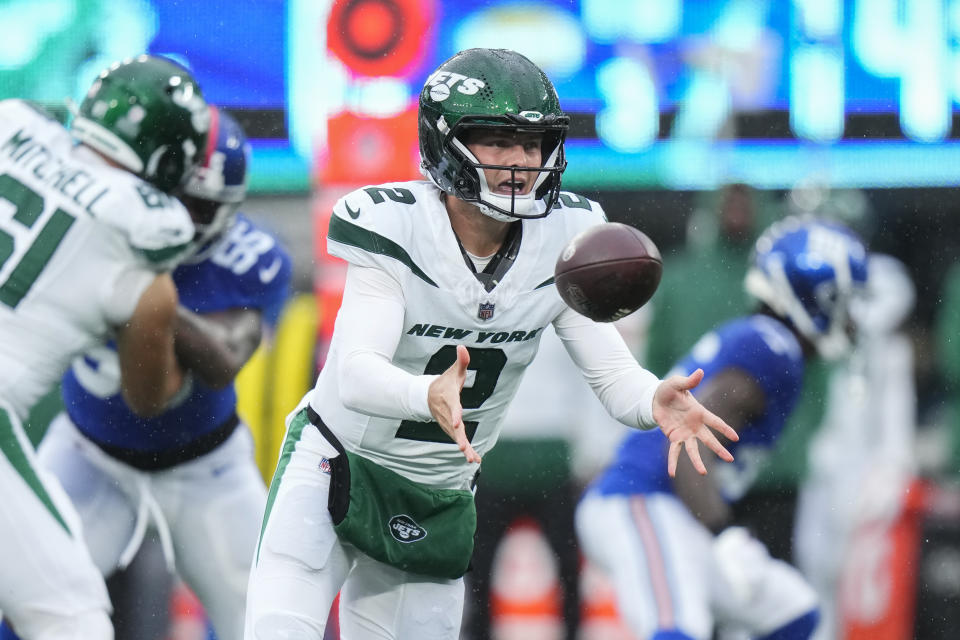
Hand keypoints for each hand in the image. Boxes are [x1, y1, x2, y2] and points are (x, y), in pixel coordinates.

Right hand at [428, 345, 481, 463]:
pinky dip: (467, 450)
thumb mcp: (453, 372)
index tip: (457, 422)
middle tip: (463, 449)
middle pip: (453, 427)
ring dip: (465, 448)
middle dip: (459, 438)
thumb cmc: (445, 383)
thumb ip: (461, 361)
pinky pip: (459, 440)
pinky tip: (475, 460)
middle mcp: (448, 414)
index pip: (453, 407)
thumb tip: (463, 347)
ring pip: (456, 437)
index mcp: (449, 399)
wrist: (427, 396)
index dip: (455, 414)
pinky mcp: (451, 429)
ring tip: (473, 459)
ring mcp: (448, 423)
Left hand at [653, 368, 738, 476]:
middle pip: (709, 439)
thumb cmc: (669, 389)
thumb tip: (700, 371)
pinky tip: (672, 473)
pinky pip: (674, 452)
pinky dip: (672, 462)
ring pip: (693, 449)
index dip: (724, 429)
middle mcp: (695, 426)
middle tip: (730, 459)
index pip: (715, 422)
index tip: (736, 437)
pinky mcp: (673, 438)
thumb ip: (689, 381)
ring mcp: (685, 433)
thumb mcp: (677, 383)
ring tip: (703, 473)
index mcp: (699, 412)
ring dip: (697, 461)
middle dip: (719, 449)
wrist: (655, 399)